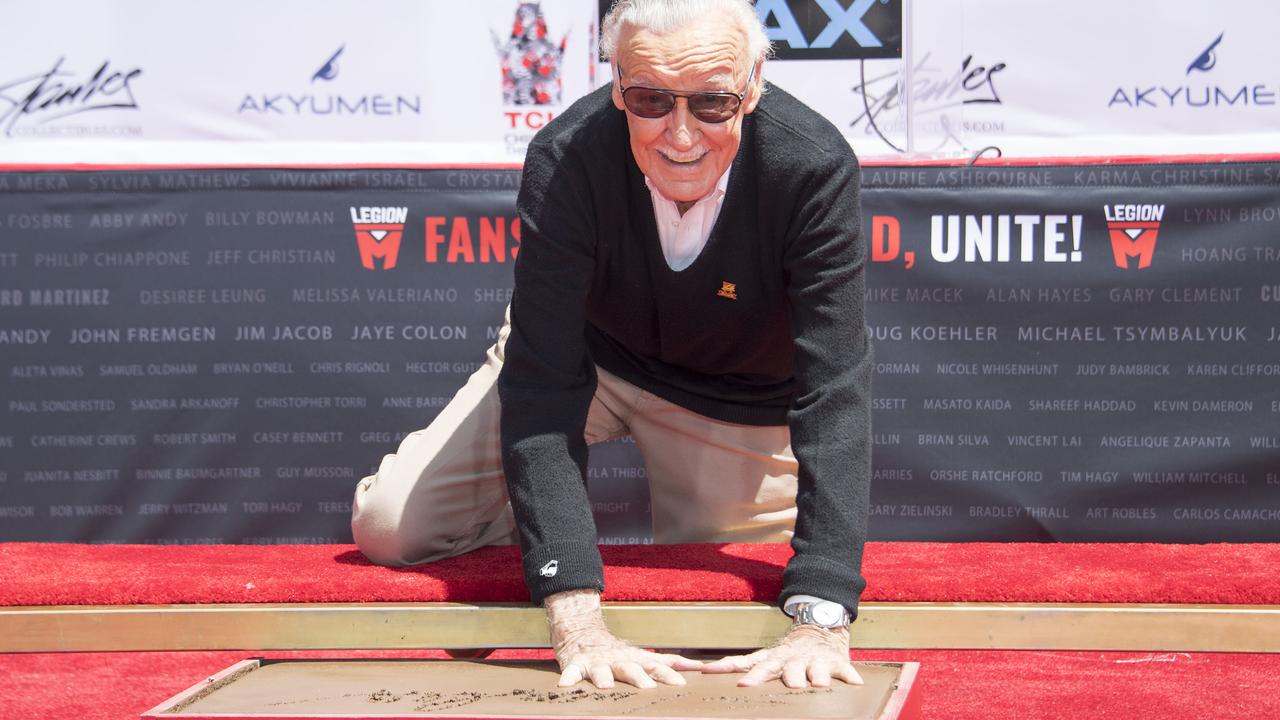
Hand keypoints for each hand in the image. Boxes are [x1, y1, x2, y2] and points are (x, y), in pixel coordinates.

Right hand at [545, 589, 702, 688]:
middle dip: (638, 677)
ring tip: (606, 686)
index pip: (655, 666)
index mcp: (635, 659)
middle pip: (630, 668)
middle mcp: (617, 660)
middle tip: (648, 688)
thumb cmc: (617, 652)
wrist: (581, 631)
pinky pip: (572, 672)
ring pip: (601, 670)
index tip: (681, 684)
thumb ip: (669, 662)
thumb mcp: (643, 655)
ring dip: (603, 678)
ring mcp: (596, 662)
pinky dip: (569, 678)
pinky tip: (566, 685)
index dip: (668, 674)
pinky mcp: (576, 664)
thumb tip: (698, 666)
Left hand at [701, 624, 862, 688]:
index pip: (753, 666)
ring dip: (815, 676)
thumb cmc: (788, 651)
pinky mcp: (836, 663)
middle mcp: (792, 660)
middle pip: (784, 670)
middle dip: (780, 677)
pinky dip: (848, 676)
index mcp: (774, 659)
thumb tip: (702, 668)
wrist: (821, 626)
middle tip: (780, 684)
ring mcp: (814, 661)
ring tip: (817, 683)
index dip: (745, 674)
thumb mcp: (766, 656)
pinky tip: (854, 683)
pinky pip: (844, 671)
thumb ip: (740, 664)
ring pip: (814, 669)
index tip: (735, 682)